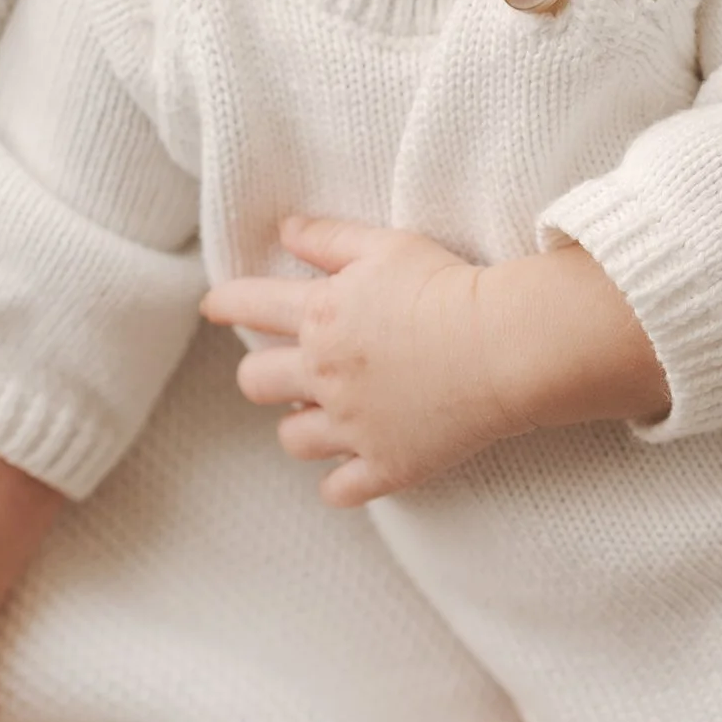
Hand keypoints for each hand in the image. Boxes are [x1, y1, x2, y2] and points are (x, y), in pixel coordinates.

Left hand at [202, 214, 668, 504]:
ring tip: (328, 415)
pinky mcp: (386, 465)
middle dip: (263, 374)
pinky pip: (338, 491)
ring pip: (292, 440)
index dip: (223, 303)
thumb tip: (285, 229)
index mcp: (319, 315)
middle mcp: (324, 374)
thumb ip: (329, 238)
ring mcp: (353, 426)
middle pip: (254, 382)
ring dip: (302, 427)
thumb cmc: (450, 286)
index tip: (215, 306)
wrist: (506, 346)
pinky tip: (352, 466)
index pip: (245, 305)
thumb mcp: (387, 246)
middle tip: (288, 370)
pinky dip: (340, 481)